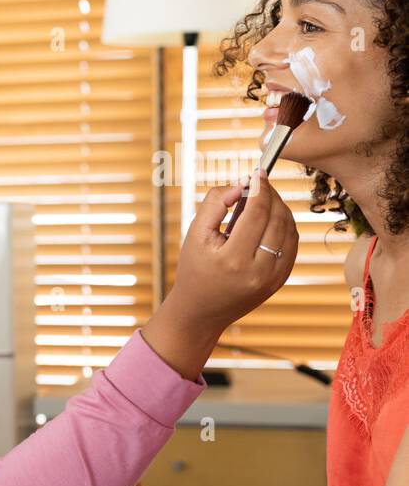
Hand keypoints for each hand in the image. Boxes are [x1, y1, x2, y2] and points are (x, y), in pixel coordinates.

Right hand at [142, 171, 297, 379]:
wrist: (200, 311)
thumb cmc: (194, 270)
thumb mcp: (194, 235)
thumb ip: (214, 204)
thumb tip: (240, 185)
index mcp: (233, 258)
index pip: (257, 211)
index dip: (259, 187)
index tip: (256, 173)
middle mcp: (258, 270)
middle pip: (277, 217)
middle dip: (270, 195)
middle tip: (259, 184)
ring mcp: (273, 277)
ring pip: (289, 229)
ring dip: (279, 208)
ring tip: (261, 201)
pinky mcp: (280, 280)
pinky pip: (292, 243)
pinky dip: (284, 225)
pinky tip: (269, 219)